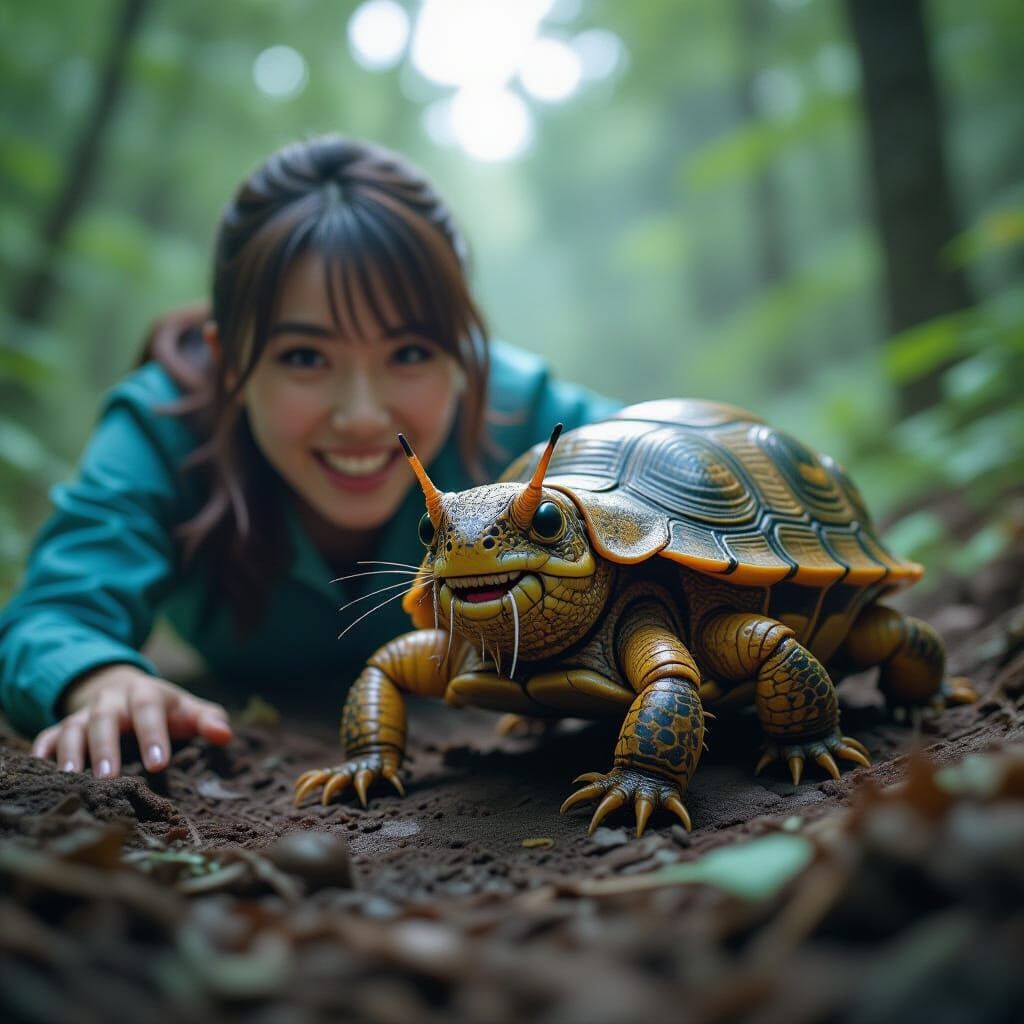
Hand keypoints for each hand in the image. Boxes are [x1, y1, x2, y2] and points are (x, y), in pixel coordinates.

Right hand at [31, 663, 232, 777]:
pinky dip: (44, 750)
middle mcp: (111, 701)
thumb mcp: (189, 710)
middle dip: (107, 747)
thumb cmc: (165, 710)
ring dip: (73, 752)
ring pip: (74, 727)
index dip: (153, 736)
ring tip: (74, 778)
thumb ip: (209, 720)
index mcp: (146, 694)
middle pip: (106, 719)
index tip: (159, 765)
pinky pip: (48, 735)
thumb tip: (225, 735)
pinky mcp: (63, 727)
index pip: (149, 710)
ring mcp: (84, 713)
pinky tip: (42, 768)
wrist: (126, 690)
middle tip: (110, 778)